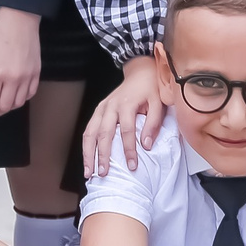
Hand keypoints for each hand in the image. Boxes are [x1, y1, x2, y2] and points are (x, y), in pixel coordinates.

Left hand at [0, 7, 42, 116]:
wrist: (19, 19)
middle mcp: (13, 78)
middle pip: (4, 107)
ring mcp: (27, 77)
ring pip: (18, 104)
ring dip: (7, 107)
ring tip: (0, 103)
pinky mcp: (36, 73)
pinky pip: (30, 94)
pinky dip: (21, 99)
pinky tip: (14, 95)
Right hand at [83, 56, 167, 177]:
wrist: (140, 72)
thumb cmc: (150, 88)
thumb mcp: (158, 102)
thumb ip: (153, 123)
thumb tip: (146, 145)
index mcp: (126, 104)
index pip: (126, 131)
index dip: (129, 150)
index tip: (132, 166)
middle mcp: (110, 106)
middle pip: (103, 133)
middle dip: (102, 155)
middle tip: (103, 173)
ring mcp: (101, 108)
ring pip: (90, 132)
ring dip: (88, 153)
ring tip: (89, 172)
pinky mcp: (98, 111)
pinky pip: (88, 129)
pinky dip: (86, 145)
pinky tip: (87, 158)